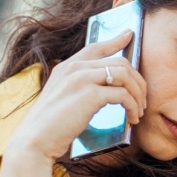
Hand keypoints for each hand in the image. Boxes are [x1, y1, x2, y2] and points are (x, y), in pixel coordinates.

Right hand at [4, 30, 147, 160]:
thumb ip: (79, 88)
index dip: (115, 40)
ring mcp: (82, 79)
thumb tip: (106, 91)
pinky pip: (124, 94)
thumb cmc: (50, 127)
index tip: (129, 35)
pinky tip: (132, 118)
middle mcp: (74, 68)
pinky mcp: (90, 95)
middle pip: (119, 62)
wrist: (35, 141)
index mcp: (66, 67)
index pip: (95, 47)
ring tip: (139, 111)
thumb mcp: (62, 99)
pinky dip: (133, 107)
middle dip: (137, 80)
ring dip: (138, 94)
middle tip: (142, 99)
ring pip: (125, 75)